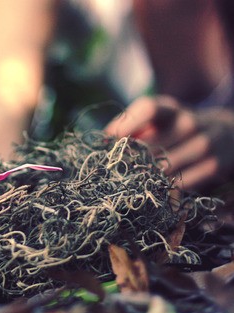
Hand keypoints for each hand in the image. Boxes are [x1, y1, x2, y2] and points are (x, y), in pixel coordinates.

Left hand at [104, 95, 233, 190]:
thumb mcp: (160, 116)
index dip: (126, 124)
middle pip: (149, 147)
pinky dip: (162, 189)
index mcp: (171, 109)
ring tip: (128, 181)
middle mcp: (189, 123)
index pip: (148, 109)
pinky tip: (152, 189)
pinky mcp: (212, 166)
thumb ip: (133, 124)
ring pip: (161, 170)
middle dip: (128, 160)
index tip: (108, 139)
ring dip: (142, 177)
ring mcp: (203, 145)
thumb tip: (105, 137)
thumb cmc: (177, 126)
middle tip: (112, 169)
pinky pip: (178, 184)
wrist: (226, 134)